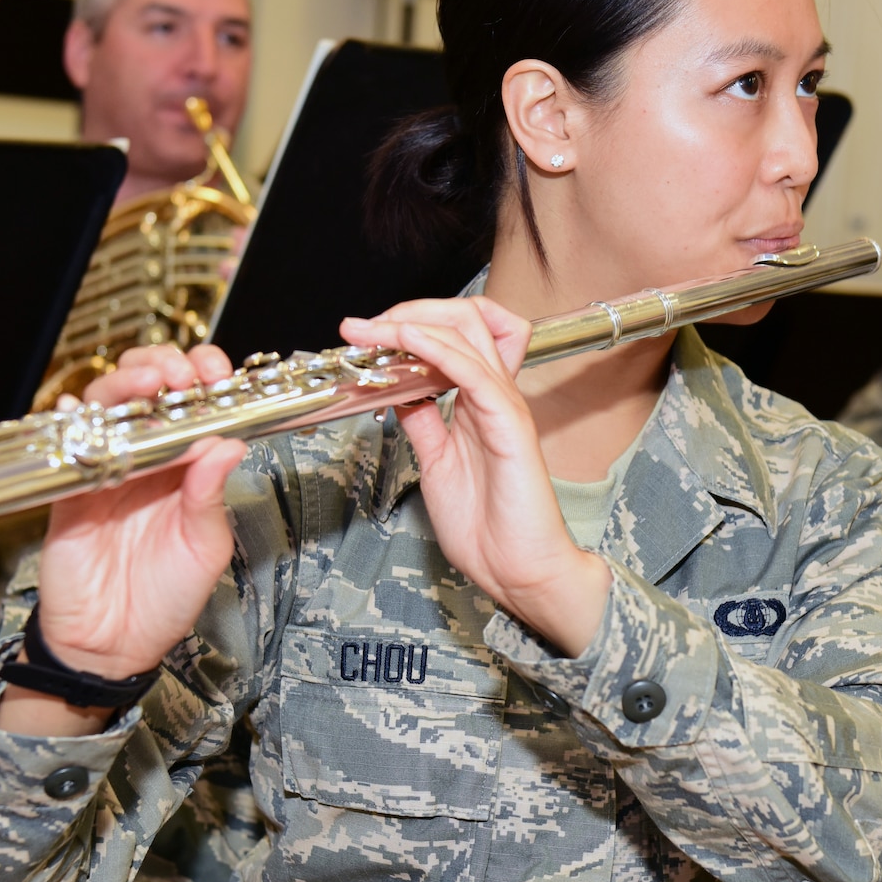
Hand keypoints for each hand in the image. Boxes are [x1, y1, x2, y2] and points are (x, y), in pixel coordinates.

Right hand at [0, 343, 246, 737]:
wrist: (111, 647)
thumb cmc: (164, 600)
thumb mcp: (203, 548)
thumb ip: (209, 496)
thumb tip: (227, 444)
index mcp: (184, 467)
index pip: (194, 404)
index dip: (203, 378)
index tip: (216, 373)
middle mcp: (145, 460)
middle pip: (147, 389)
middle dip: (163, 365)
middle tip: (180, 373)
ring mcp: (104, 469)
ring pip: (105, 404)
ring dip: (123, 384)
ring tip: (146, 384)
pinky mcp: (67, 488)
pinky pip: (63, 444)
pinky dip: (65, 418)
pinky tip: (73, 409)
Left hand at [340, 297, 611, 654]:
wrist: (517, 570)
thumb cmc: (486, 527)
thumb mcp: (437, 462)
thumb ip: (423, 422)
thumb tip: (398, 392)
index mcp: (480, 401)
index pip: (454, 335)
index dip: (411, 323)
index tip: (364, 334)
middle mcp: (495, 394)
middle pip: (464, 318)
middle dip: (409, 311)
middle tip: (364, 326)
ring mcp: (505, 405)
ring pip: (468, 332)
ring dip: (412, 322)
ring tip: (371, 329)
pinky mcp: (509, 424)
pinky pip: (474, 371)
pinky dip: (436, 348)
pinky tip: (406, 341)